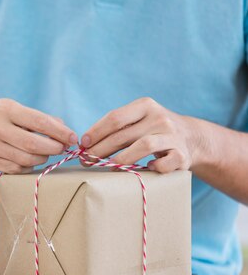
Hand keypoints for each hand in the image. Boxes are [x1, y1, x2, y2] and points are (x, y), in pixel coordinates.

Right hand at [0, 98, 77, 172]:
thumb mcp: (12, 108)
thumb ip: (38, 118)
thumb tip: (64, 130)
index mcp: (5, 109)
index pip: (39, 122)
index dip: (60, 132)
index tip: (72, 138)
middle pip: (34, 145)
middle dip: (54, 148)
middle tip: (62, 148)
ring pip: (26, 159)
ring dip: (42, 158)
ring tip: (45, 152)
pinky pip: (15, 169)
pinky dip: (28, 165)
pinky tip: (29, 158)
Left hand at [81, 97, 203, 172]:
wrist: (192, 137)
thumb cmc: (152, 130)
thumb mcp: (138, 120)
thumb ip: (116, 127)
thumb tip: (85, 143)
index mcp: (145, 105)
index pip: (115, 118)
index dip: (96, 132)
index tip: (83, 144)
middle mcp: (159, 118)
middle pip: (124, 135)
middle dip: (101, 150)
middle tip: (87, 161)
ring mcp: (173, 136)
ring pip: (143, 146)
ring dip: (121, 159)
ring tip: (108, 167)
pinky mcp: (182, 155)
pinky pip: (165, 163)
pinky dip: (153, 167)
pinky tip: (144, 168)